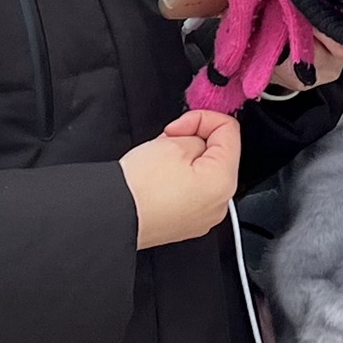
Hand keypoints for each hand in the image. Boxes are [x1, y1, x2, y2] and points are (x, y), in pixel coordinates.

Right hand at [120, 108, 241, 247]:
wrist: (113, 216)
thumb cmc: (138, 188)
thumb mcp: (173, 143)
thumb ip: (197, 135)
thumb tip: (199, 141)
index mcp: (222, 182)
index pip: (229, 130)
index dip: (202, 119)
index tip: (181, 124)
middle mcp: (219, 204)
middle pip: (218, 154)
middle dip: (194, 140)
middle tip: (168, 142)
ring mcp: (204, 217)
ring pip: (204, 173)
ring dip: (186, 160)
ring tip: (160, 162)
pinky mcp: (188, 223)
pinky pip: (193, 192)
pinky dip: (180, 180)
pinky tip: (159, 179)